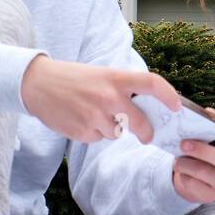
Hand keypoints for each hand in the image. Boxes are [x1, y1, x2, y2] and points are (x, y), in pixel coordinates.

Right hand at [20, 54, 179, 143]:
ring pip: (117, 133)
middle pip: (141, 123)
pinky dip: (94, 133)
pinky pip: (98, 139)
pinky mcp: (82, 132)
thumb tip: (147, 107)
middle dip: (147, 132)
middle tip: (148, 136)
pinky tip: (80, 119)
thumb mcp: (101, 75)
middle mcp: (107, 97)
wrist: (37, 84)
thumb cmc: (74, 78)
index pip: (151, 83)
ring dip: (112, 128)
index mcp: (115, 78)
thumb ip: (123, 88)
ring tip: (93, 113)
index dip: (169, 95)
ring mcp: (94, 116)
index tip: (177, 107)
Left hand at [172, 108, 214, 203]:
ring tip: (177, 160)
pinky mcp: (211, 195)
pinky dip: (184, 177)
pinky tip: (181, 173)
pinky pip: (196, 185)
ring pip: (206, 172)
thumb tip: (209, 112)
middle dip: (203, 151)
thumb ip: (206, 123)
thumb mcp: (201, 135)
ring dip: (187, 164)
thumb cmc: (198, 151)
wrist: (186, 176)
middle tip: (184, 144)